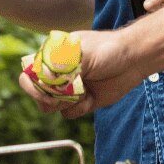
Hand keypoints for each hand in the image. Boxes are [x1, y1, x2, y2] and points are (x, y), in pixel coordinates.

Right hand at [17, 29, 146, 119]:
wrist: (134, 60)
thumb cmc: (110, 49)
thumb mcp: (86, 53)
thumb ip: (65, 64)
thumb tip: (45, 75)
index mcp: (53, 55)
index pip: (30, 71)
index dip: (33, 85)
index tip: (46, 92)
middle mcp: (58, 71)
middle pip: (37, 92)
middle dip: (48, 99)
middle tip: (63, 98)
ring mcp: (68, 87)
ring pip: (51, 106)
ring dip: (65, 104)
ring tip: (82, 95)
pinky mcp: (80, 100)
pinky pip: (68, 113)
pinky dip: (78, 109)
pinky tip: (91, 99)